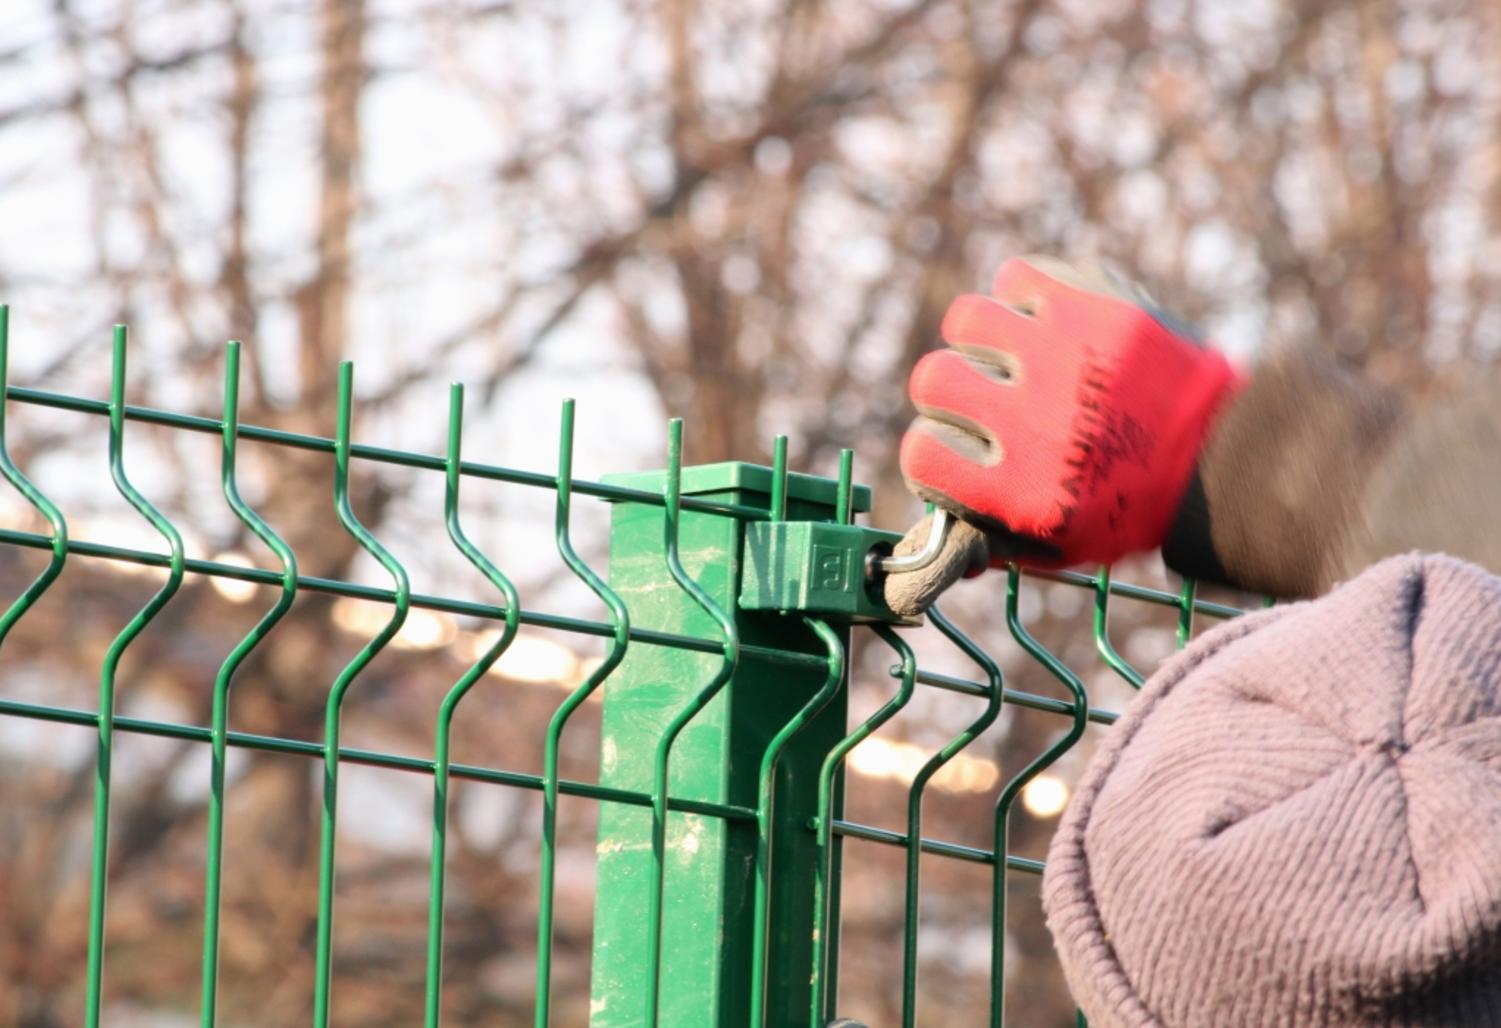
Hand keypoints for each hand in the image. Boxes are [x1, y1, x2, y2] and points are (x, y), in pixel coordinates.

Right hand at [886, 256, 1241, 610]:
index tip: (954, 453)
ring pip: (967, 318)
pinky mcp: (1095, 307)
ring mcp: (1063, 356)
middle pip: (932, 379)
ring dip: (977, 337)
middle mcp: (1034, 421)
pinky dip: (1021, 296)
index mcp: (1020, 491)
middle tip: (979, 397)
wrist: (1221, 459)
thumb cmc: (1126, 510)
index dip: (929, 454)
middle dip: (946, 391)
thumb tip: (922, 556)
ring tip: (1007, 353)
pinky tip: (1041, 322)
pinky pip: (1018, 277)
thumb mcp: (1058, 547)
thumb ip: (987, 545)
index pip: (920, 454)